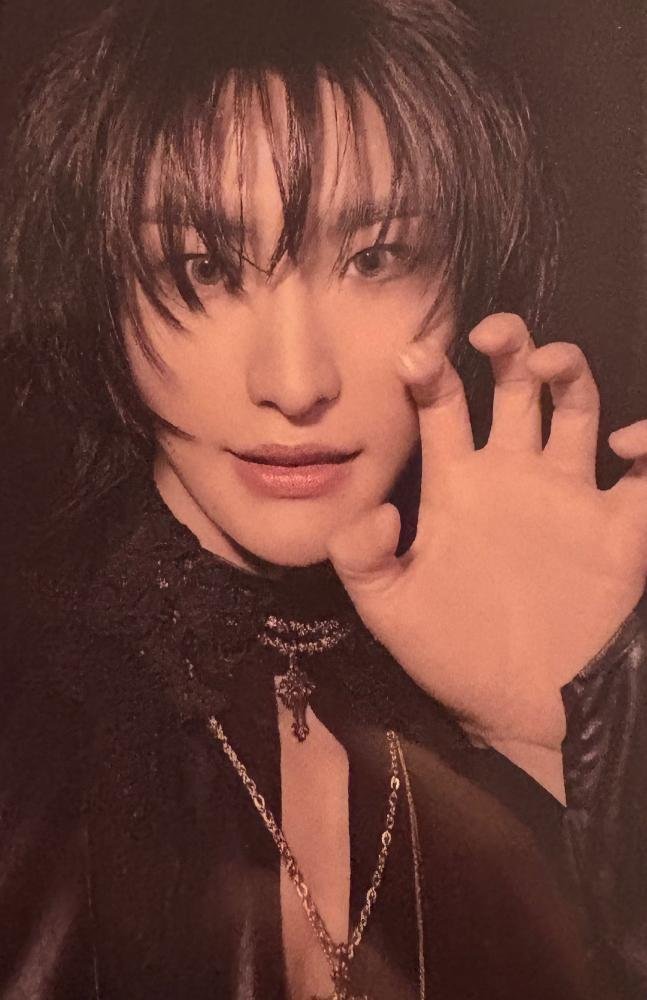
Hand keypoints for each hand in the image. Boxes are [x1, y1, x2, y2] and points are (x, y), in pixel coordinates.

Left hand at [327, 314, 646, 751]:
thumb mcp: (390, 610)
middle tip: (492, 333)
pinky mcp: (619, 526)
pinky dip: (646, 442)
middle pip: (513, 386)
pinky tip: (625, 443)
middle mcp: (513, 475)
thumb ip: (363, 558)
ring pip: (575, 405)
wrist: (520, 708)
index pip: (442, 407)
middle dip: (507, 346)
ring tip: (547, 366)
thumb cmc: (451, 655)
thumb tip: (374, 511)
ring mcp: (567, 495)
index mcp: (457, 485)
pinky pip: (646, 473)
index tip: (416, 355)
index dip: (429, 373)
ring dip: (567, 370)